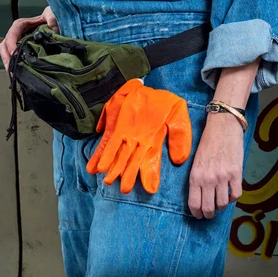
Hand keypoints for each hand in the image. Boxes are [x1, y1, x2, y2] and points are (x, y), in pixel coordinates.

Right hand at [0, 5, 56, 71]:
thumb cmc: (52, 16)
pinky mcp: (23, 50)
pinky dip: (14, 64)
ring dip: (8, 62)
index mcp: (22, 24)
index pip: (13, 33)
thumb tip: (53, 30)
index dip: (12, 43)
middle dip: (6, 56)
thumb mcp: (52, 14)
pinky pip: (14, 57)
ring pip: (7, 52)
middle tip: (11, 67)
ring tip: (13, 72)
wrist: (57, 22)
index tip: (15, 53)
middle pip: (5, 44)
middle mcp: (18, 33)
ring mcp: (19, 42)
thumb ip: (52, 19)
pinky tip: (18, 72)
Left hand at [86, 80, 191, 194]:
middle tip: (124, 190)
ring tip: (108, 181)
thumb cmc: (166, 102)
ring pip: (120, 156)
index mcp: (155, 141)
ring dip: (114, 168)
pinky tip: (98, 166)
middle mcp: (140, 142)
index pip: (152, 162)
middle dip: (128, 175)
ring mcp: (128, 135)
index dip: (151, 175)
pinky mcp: (118, 128)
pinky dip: (104, 155)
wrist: (152, 87)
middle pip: (133, 162)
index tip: (151, 190)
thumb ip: (180, 137)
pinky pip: (110, 143)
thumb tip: (179, 160)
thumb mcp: (178, 117)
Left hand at [188, 111, 244, 218]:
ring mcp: (223, 177)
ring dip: (221, 206)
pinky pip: (236, 195)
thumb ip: (198, 179)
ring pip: (222, 204)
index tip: (200, 215)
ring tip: (221, 201)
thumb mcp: (196, 161)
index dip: (197, 214)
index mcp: (195, 176)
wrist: (223, 125)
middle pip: (208, 208)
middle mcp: (208, 179)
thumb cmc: (208, 142)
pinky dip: (233, 197)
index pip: (194, 204)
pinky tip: (230, 192)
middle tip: (211, 213)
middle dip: (209, 214)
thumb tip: (202, 197)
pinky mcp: (236, 173)